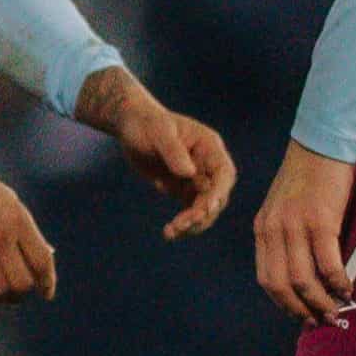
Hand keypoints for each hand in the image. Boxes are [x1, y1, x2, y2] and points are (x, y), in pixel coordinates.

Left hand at [78, 66, 238, 238]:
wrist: (131, 126)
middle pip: (216, 196)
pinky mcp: (183, 189)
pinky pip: (190, 211)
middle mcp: (208, 164)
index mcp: (209, 146)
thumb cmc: (146, 122)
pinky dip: (183, 224)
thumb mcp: (158, 131)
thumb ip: (173, 150)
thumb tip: (189, 173)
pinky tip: (169, 232)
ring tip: (171, 232)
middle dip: (202, 213)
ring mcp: (197, 178)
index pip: (223, 174)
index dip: (218, 193)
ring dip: (192, 223)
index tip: (206, 209)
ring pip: (205, 209)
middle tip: (180, 225)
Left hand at [252, 144, 355, 326]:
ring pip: (302, 280)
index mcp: (262, 229)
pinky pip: (327, 263)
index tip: (302, 315)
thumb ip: (286, 237)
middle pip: (281, 286)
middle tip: (322, 321)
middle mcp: (273, 230)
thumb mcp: (284, 208)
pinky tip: (348, 288)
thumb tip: (304, 276)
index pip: (266, 278)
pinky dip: (338, 282)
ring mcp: (294, 226)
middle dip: (301, 310)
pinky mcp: (319, 221)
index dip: (284, 303)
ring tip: (337, 310)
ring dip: (321, 301)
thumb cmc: (308, 178)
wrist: (322, 144)